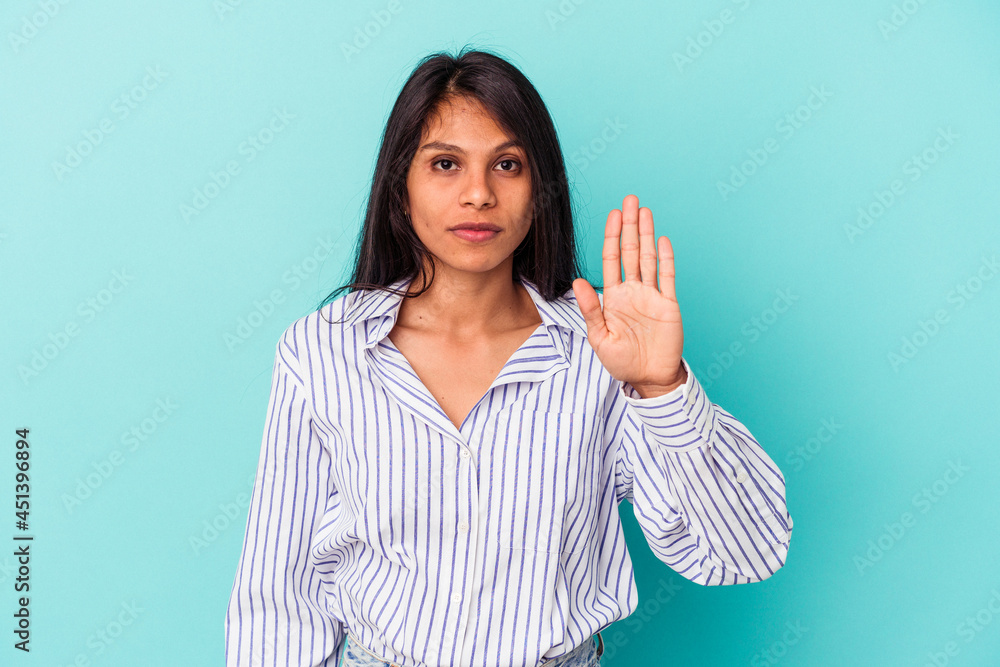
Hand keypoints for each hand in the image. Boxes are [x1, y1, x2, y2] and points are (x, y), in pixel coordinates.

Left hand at [572, 194, 686, 396]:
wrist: (649, 379)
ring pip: (648, 258)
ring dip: (646, 234)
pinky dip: (665, 258)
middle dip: (629, 226)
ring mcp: (652, 296)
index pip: (611, 260)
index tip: (612, 215)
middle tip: (629, 200)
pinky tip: (662, 239)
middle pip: (631, 251)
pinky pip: (667, 277)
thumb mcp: (600, 337)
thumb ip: (590, 309)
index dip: (612, 237)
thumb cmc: (622, 362)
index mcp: (613, 297)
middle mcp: (633, 291)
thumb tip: (578, 282)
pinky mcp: (668, 305)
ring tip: (644, 211)